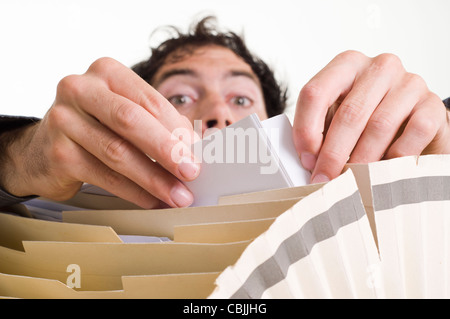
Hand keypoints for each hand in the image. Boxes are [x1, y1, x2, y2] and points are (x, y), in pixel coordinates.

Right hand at [1, 58, 198, 207]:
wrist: (42, 149)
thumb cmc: (95, 127)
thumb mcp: (124, 114)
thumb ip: (157, 124)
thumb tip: (192, 149)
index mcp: (106, 72)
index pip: (150, 101)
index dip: (176, 130)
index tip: (197, 154)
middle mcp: (81, 89)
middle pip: (132, 121)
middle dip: (167, 151)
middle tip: (191, 173)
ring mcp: (64, 120)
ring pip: (118, 152)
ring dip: (154, 179)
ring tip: (177, 195)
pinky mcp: (58, 153)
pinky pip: (104, 176)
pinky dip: (134, 192)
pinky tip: (152, 200)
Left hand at [293, 50, 449, 182]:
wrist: (412, 123)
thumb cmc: (366, 123)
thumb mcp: (336, 119)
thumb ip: (319, 132)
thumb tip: (308, 161)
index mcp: (346, 65)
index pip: (315, 93)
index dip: (306, 130)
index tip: (306, 160)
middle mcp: (379, 67)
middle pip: (349, 113)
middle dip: (333, 153)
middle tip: (324, 179)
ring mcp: (409, 82)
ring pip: (379, 125)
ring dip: (361, 160)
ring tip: (351, 181)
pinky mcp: (432, 104)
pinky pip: (413, 132)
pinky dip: (395, 157)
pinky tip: (383, 171)